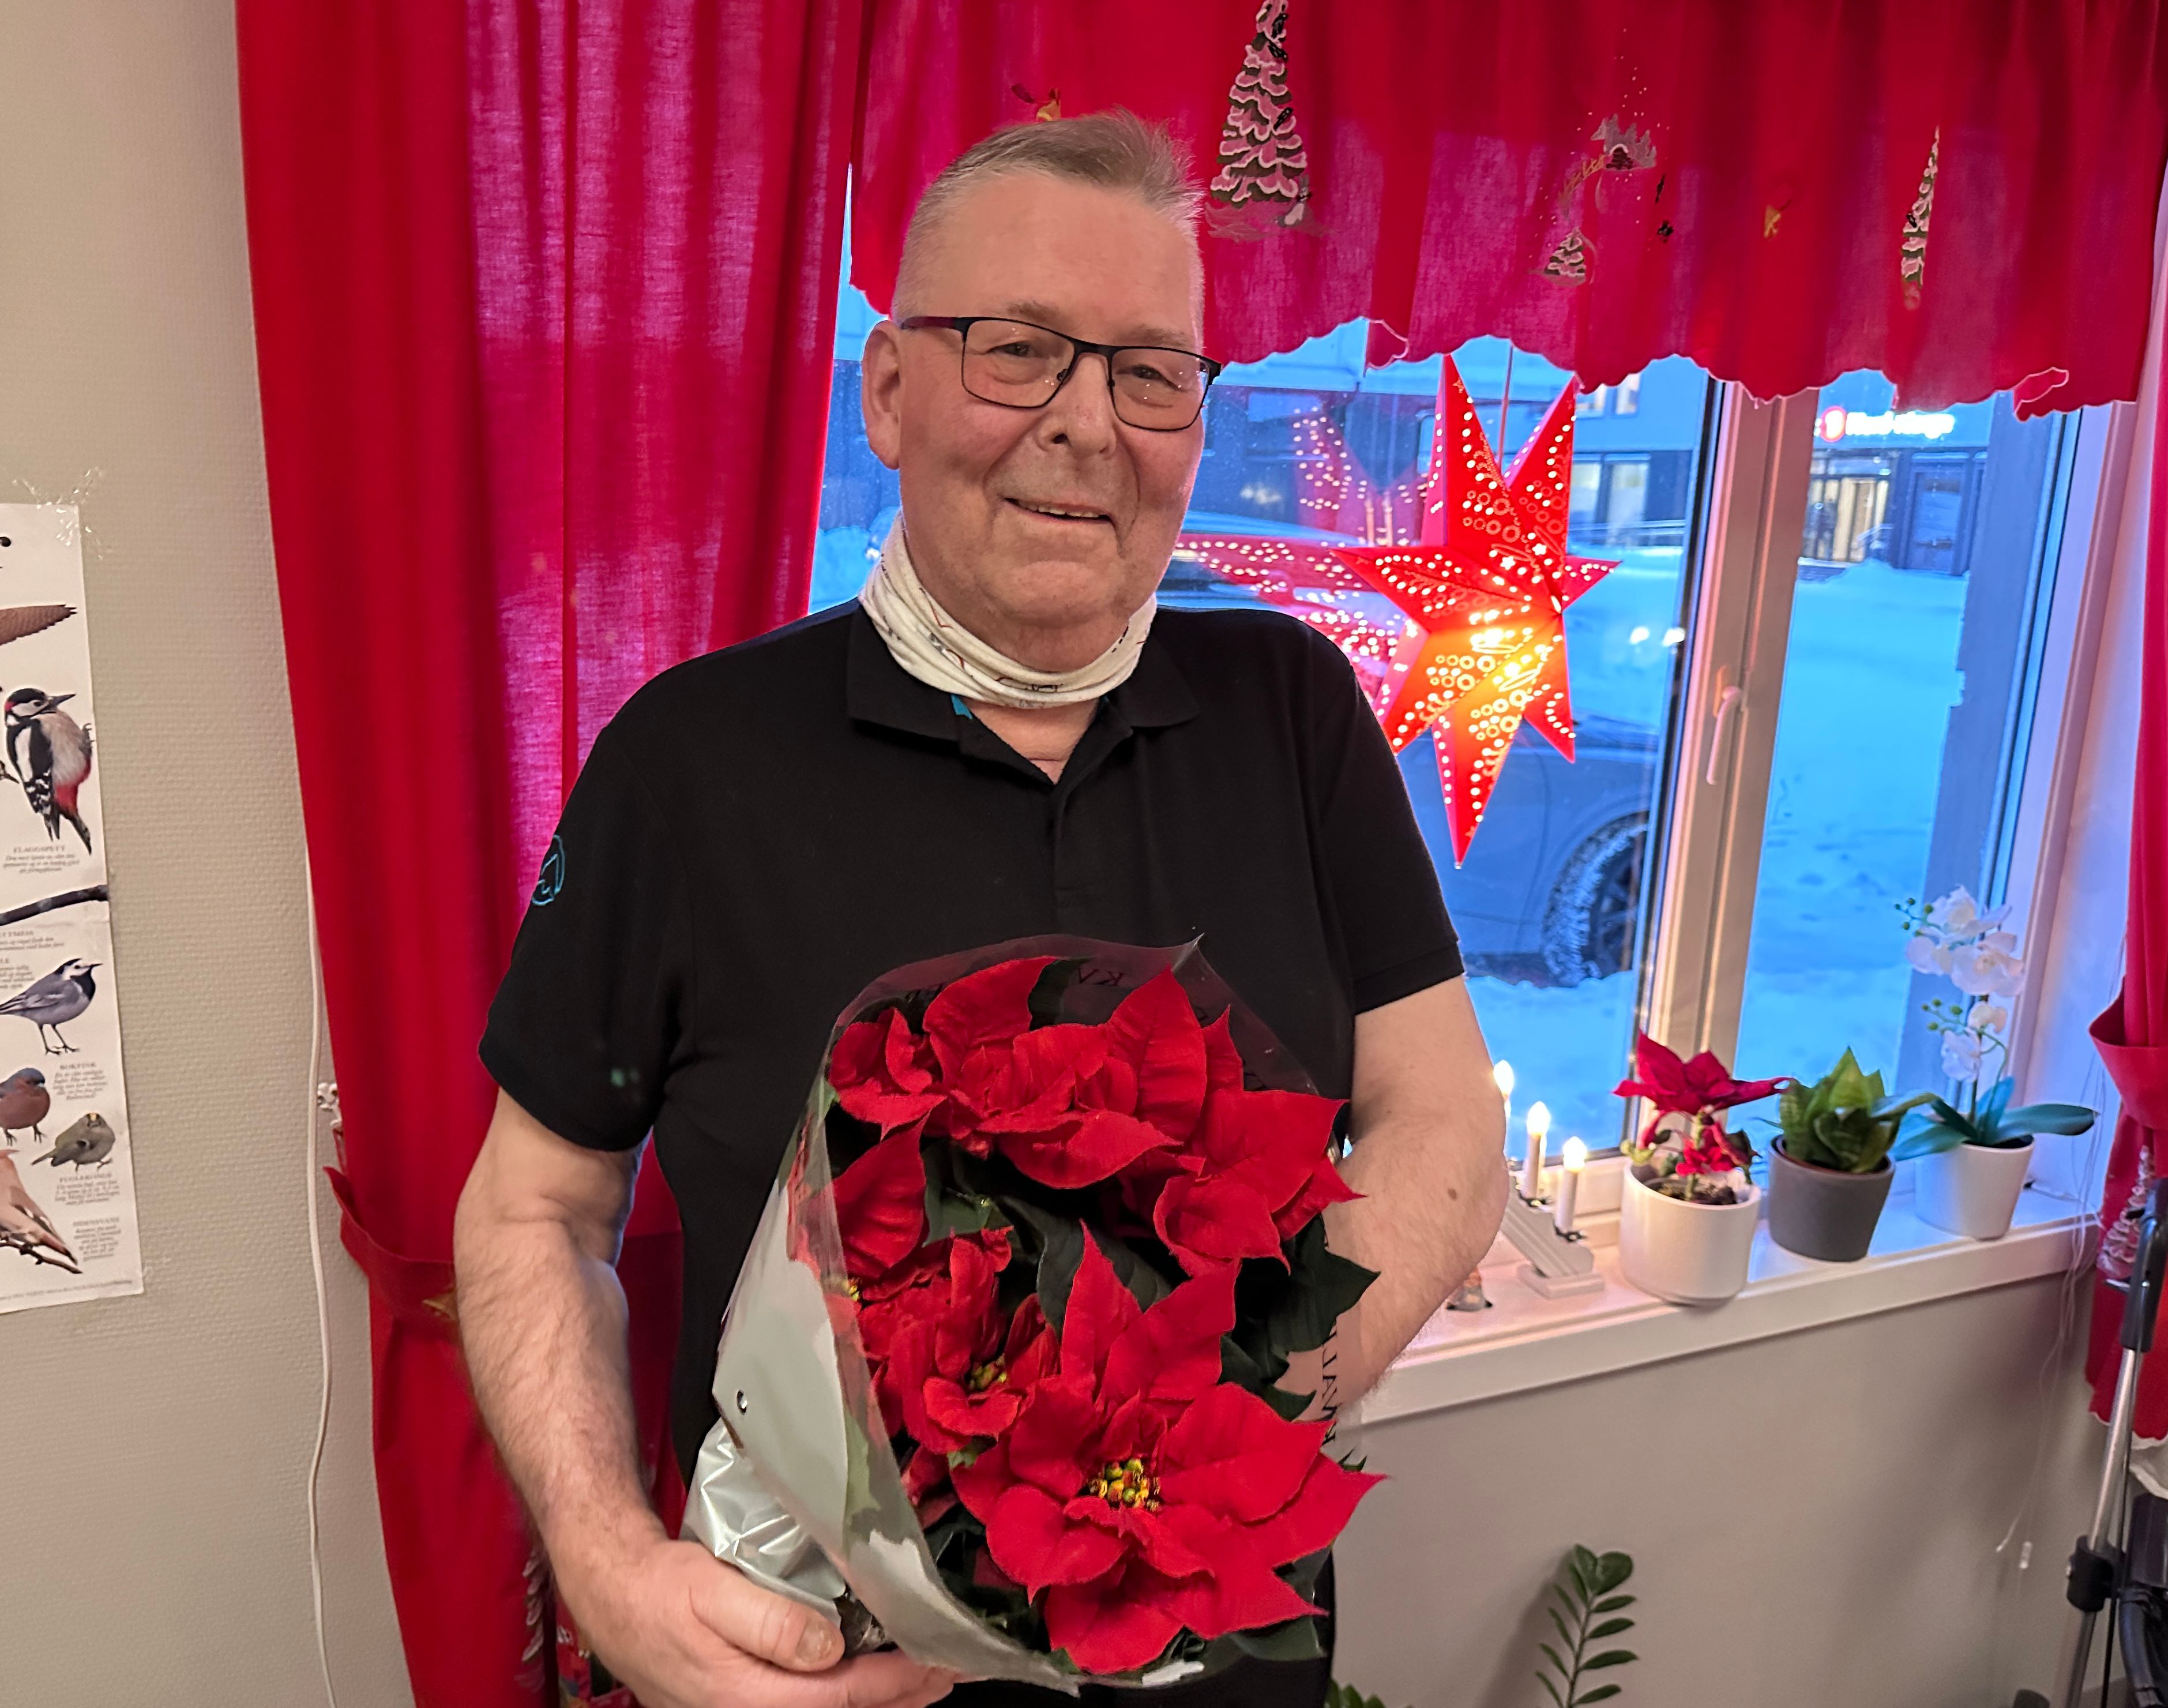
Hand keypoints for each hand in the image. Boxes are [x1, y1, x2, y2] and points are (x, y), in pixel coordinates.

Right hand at [562, 1533, 959, 1707]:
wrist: (612, 1599)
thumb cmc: (658, 1590)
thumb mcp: (709, 1591)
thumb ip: (770, 1622)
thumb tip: (829, 1647)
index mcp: (746, 1696)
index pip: (843, 1696)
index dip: (898, 1682)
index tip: (939, 1663)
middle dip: (902, 1696)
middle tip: (949, 1671)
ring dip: (879, 1698)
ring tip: (923, 1677)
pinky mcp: (741, 1705)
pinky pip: (807, 1706)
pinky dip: (846, 1695)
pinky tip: (866, 1677)